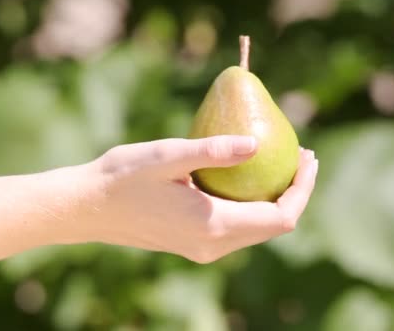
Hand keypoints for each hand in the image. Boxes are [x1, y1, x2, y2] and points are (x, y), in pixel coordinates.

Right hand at [72, 135, 317, 263]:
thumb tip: (256, 144)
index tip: (308, 158)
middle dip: (294, 192)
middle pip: (274, 227)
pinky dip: (253, 205)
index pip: (279, 217)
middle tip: (301, 155)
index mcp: (212, 226)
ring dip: (275, 199)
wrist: (86, 209)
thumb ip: (212, 151)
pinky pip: (238, 228)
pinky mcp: (192, 243)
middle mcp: (212, 245)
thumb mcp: (167, 156)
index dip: (302, 189)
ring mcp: (202, 248)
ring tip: (282, 162)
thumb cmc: (122, 178)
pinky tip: (248, 177)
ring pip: (257, 229)